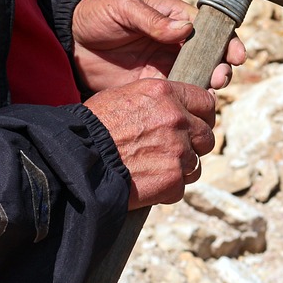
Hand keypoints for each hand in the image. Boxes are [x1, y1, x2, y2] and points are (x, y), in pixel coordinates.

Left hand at [72, 0, 246, 91]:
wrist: (70, 41)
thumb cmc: (98, 14)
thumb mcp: (125, 9)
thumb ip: (153, 20)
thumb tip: (185, 28)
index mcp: (175, 18)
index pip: (210, 29)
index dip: (227, 41)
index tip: (236, 55)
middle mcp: (176, 44)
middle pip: (211, 57)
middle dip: (222, 67)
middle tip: (220, 78)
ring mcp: (166, 66)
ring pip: (198, 79)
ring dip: (209, 86)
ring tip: (209, 92)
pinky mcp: (153, 88)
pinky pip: (177, 96)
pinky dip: (188, 103)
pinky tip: (192, 108)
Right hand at [85, 78, 216, 209]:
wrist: (76, 161)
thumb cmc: (92, 128)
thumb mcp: (123, 96)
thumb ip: (156, 101)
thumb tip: (174, 106)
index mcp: (166, 93)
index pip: (206, 102)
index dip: (201, 115)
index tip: (193, 124)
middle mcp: (177, 119)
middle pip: (206, 136)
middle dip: (193, 144)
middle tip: (172, 151)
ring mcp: (178, 151)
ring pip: (196, 163)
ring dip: (180, 168)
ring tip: (154, 169)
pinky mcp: (173, 180)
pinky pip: (181, 186)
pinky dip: (167, 188)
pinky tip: (146, 183)